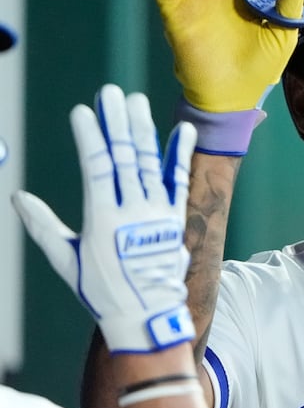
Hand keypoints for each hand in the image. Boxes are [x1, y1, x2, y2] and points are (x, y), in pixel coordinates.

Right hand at [12, 84, 197, 352]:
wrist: (146, 315)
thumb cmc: (102, 290)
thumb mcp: (66, 260)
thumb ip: (44, 226)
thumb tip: (17, 196)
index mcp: (103, 219)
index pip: (96, 167)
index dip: (90, 137)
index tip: (82, 111)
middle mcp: (133, 211)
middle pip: (124, 157)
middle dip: (117, 122)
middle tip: (111, 92)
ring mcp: (158, 212)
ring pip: (150, 163)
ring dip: (143, 130)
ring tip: (136, 101)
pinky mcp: (176, 217)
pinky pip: (179, 180)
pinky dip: (180, 154)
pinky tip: (183, 129)